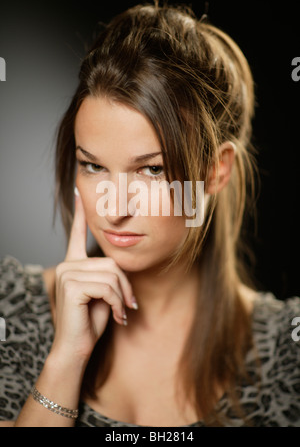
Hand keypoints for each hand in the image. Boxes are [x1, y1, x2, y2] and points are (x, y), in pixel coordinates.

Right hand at [50, 188, 136, 363]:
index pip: (77, 234)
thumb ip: (108, 276)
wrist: (76, 347)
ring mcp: (67, 273)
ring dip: (123, 297)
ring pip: (112, 275)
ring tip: (121, 312)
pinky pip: (108, 287)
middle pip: (111, 262)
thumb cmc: (90, 321)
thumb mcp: (104, 294)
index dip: (79, 214)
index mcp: (74, 264)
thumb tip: (120, 267)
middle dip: (125, 286)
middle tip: (128, 306)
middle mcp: (68, 264)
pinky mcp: (72, 285)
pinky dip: (118, 303)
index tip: (79, 193)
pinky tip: (117, 316)